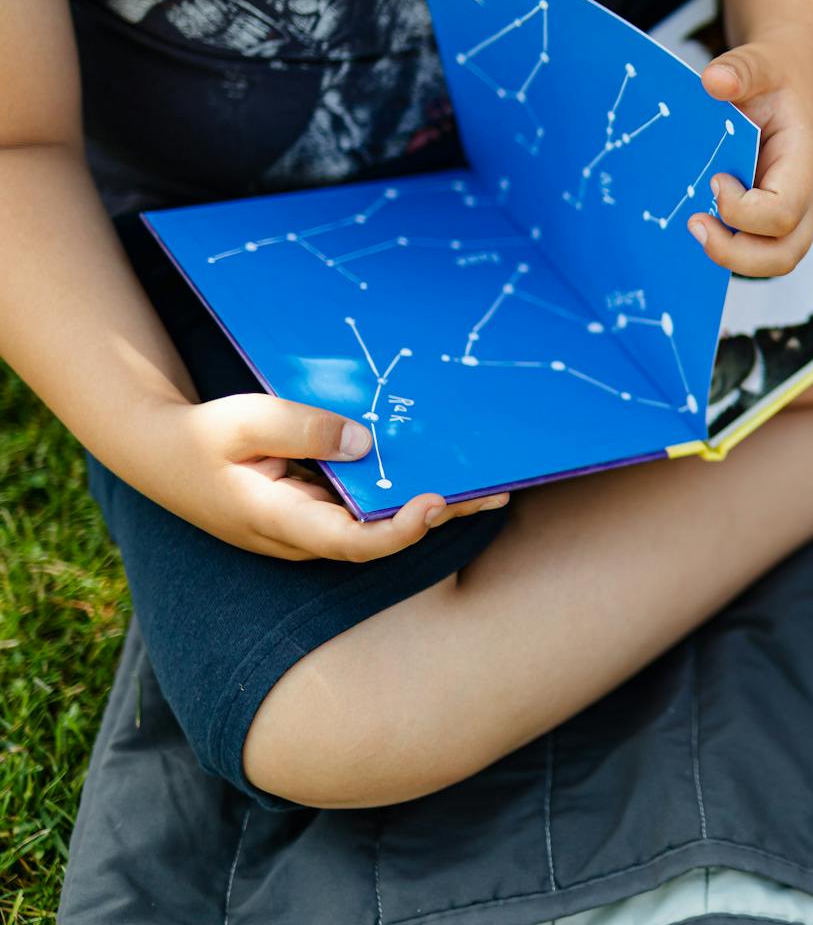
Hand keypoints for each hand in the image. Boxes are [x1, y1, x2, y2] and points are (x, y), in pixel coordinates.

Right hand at [149, 394, 507, 560]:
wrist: (163, 454)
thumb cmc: (202, 436)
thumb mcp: (246, 420)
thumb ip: (303, 430)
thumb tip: (366, 442)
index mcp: (281, 522)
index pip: (354, 543)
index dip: (401, 531)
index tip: (437, 502)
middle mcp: (304, 536)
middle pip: (382, 537)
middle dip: (441, 517)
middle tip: (497, 491)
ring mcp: (312, 526)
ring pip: (379, 524)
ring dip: (434, 506)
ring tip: (493, 485)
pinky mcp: (317, 510)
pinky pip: (366, 507)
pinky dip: (404, 490)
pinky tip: (444, 469)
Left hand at [689, 29, 812, 276]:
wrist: (791, 79)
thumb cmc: (778, 76)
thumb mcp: (762, 62)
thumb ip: (742, 69)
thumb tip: (714, 81)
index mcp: (805, 162)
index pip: (783, 212)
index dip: (743, 209)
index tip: (715, 178)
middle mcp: (805, 195)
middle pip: (786, 254)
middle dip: (736, 253)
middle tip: (695, 223)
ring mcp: (791, 210)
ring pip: (772, 260)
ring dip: (729, 254)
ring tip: (695, 224)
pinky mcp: (771, 214)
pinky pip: (755, 247)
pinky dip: (726, 244)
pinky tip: (699, 218)